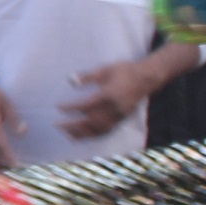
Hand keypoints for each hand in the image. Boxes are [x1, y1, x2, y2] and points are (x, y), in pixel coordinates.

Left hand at [59, 48, 187, 139]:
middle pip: (91, 121)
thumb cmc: (125, 70)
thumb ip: (88, 76)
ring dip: (82, 133)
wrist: (148, 77)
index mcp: (110, 94)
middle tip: (58, 126)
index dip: (72, 108)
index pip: (87, 105)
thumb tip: (70, 80)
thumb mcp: (106, 69)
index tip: (59, 108)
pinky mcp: (122, 119)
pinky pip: (107, 131)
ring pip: (99, 129)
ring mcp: (120, 115)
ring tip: (67, 134)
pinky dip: (94, 135)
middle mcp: (115, 108)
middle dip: (74, 125)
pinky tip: (84, 136)